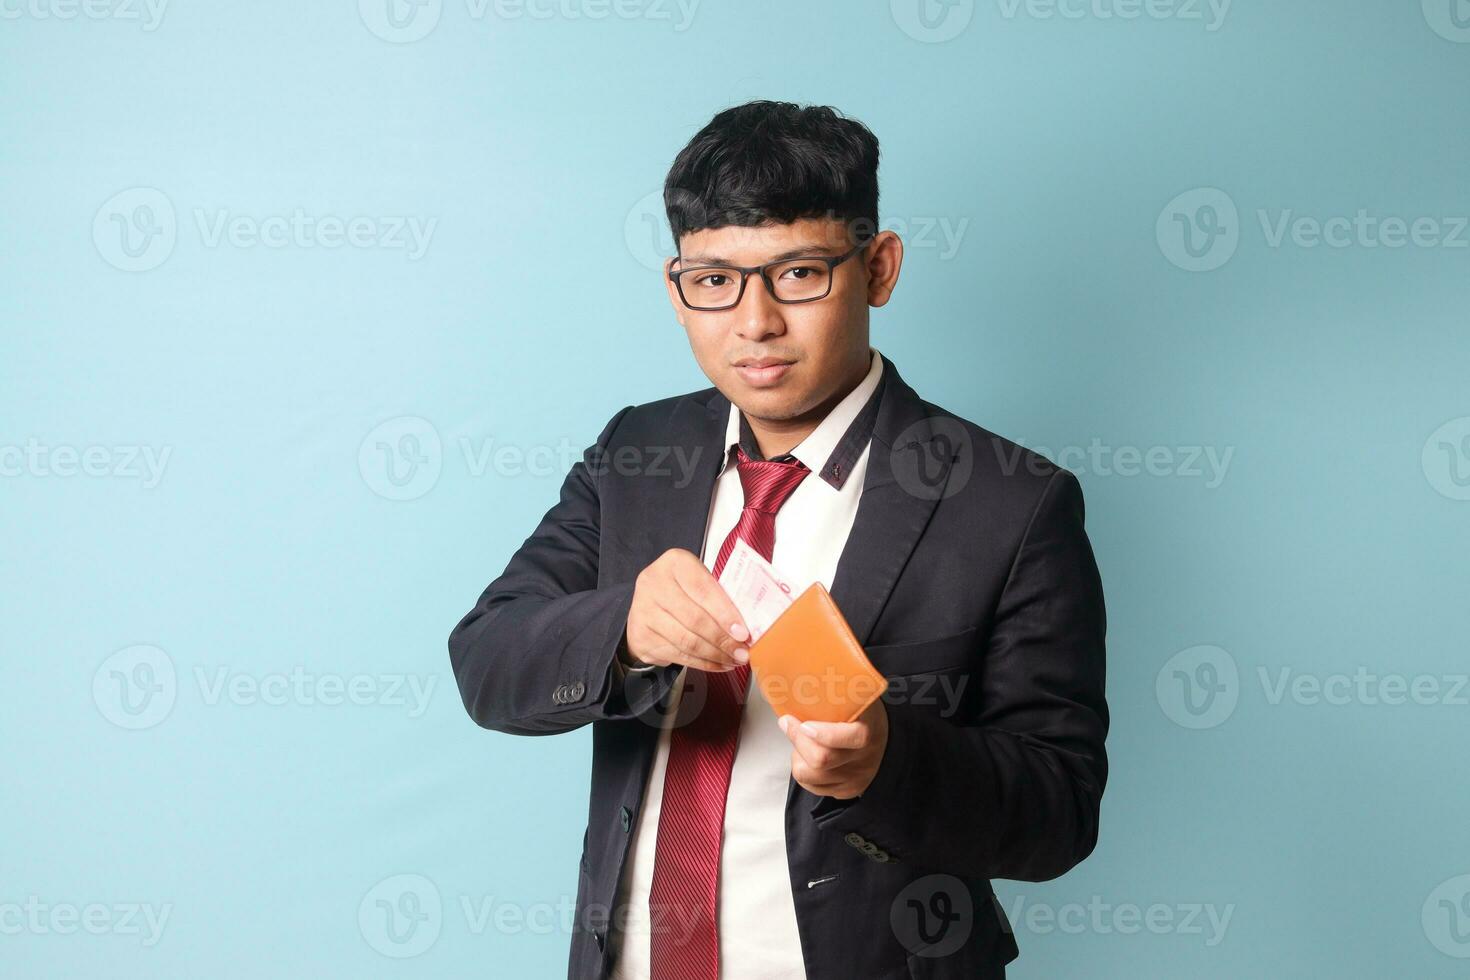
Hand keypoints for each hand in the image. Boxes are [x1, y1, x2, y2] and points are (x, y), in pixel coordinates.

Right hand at [623, 548, 749, 671]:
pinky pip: (677, 655)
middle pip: (694, 619)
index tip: (744, 633)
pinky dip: (702, 664)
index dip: (725, 614)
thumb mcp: (701, 581)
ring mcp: (643, 611)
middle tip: (742, 653)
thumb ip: (721, 597)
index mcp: (675, 563)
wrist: (648, 605)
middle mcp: (653, 583)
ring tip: (733, 661)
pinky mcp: (640, 636)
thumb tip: (747, 627)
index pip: (704, 590)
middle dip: (723, 640)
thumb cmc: (684, 591)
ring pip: (686, 641)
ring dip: (715, 655)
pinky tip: (717, 664)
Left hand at [778, 697, 888, 799]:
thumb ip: (837, 688)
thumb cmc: (863, 715)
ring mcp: (855, 777)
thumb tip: (806, 667)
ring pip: (810, 775)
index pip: (851, 738)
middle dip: (797, 739)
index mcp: (868, 730)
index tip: (804, 723)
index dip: (823, 733)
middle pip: (821, 759)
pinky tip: (807, 757)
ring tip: (800, 741)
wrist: (886, 741)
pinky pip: (812, 787)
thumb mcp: (857, 696)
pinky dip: (804, 772)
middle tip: (788, 723)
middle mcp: (863, 757)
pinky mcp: (846, 790)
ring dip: (797, 756)